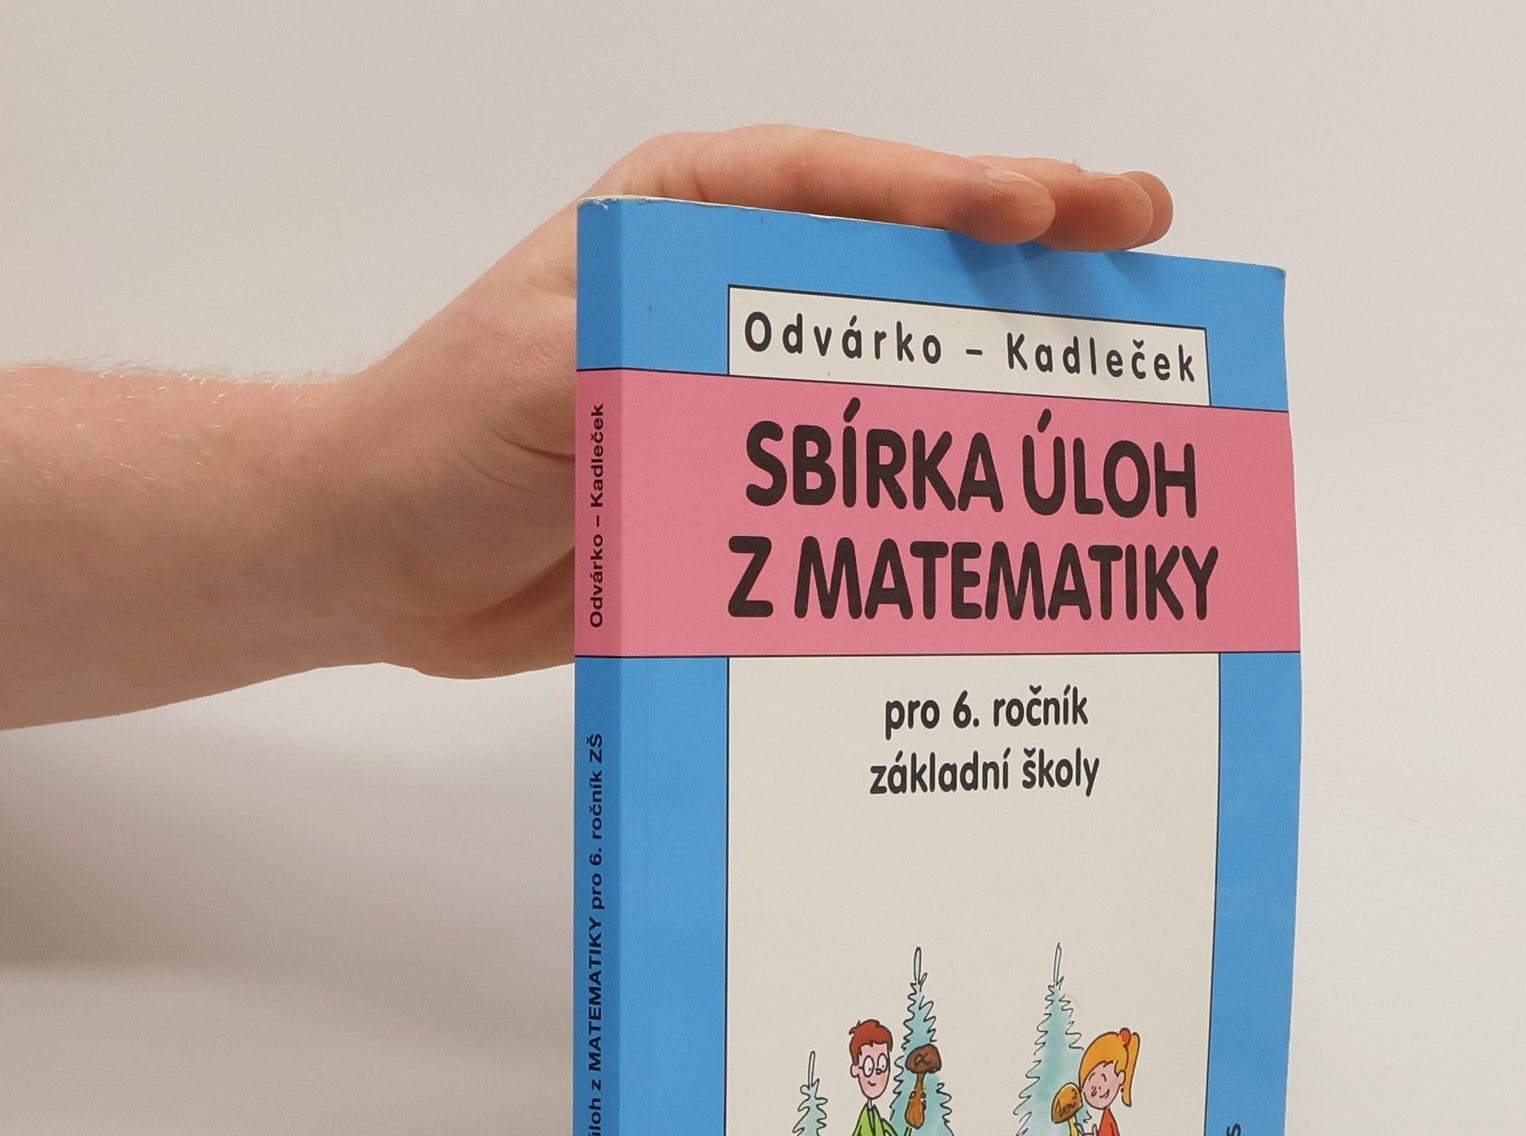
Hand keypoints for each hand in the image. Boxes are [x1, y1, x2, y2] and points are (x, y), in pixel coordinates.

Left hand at [337, 127, 1173, 679]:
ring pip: (903, 364)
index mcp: (682, 224)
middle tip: (1141, 233)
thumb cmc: (440, 437)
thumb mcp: (542, 367)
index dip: (952, 191)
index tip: (1044, 206)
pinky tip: (1012, 497)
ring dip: (1006, 362)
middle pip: (904, 259)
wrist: (384, 559)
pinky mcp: (753, 489)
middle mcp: (732, 299)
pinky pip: (865, 480)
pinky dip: (939, 486)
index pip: (840, 186)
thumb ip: (661, 346)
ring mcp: (750, 397)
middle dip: (1024, 244)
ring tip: (1117, 352)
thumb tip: (785, 367)